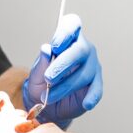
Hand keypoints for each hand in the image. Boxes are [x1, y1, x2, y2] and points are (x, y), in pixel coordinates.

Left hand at [22, 14, 102, 128]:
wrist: (47, 106)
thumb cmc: (42, 85)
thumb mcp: (35, 76)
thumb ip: (40, 64)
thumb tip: (46, 49)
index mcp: (67, 40)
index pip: (72, 25)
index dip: (65, 33)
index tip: (55, 46)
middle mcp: (83, 50)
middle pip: (80, 50)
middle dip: (63, 64)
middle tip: (49, 77)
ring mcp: (92, 67)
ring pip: (84, 74)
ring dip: (65, 87)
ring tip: (49, 97)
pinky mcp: (95, 85)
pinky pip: (97, 90)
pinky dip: (91, 97)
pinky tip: (86, 103)